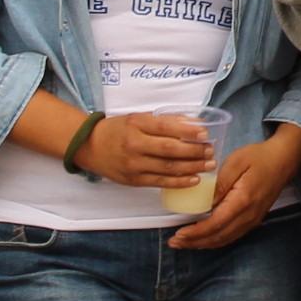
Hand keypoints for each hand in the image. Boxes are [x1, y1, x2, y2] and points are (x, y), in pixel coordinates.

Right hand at [78, 110, 213, 189]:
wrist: (89, 147)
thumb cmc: (117, 130)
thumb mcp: (137, 118)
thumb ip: (164, 121)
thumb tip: (193, 123)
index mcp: (136, 124)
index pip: (165, 127)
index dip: (187, 132)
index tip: (205, 134)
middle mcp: (134, 144)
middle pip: (169, 150)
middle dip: (194, 152)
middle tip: (210, 151)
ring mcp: (134, 164)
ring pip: (167, 168)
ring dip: (192, 168)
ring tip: (209, 165)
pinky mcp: (134, 180)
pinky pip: (160, 182)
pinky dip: (179, 182)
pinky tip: (194, 179)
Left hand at [170, 126, 300, 249]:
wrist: (284, 159)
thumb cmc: (259, 156)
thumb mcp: (236, 162)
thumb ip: (220, 183)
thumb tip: (204, 202)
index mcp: (243, 201)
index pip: (215, 224)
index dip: (195, 233)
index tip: (177, 234)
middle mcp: (248, 216)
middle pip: (218, 237)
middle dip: (195, 242)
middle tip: (174, 242)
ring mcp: (253, 220)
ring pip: (225, 239)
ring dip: (204, 244)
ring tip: (185, 243)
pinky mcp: (254, 220)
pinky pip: (232, 236)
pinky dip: (215, 240)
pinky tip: (204, 238)